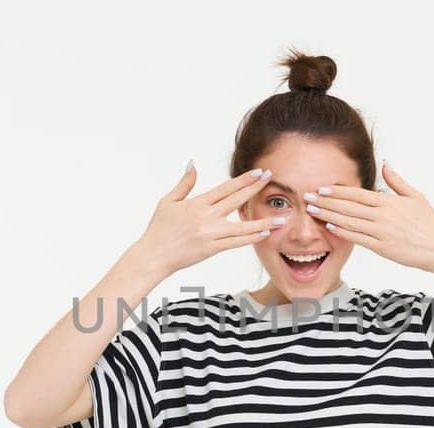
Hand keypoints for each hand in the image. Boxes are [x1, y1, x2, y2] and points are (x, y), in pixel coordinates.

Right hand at [133, 163, 284, 275]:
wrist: (153, 256)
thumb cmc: (159, 229)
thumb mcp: (168, 202)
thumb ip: (184, 183)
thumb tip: (192, 164)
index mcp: (197, 204)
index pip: (225, 188)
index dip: (244, 180)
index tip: (258, 172)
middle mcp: (206, 218)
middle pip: (236, 201)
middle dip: (255, 189)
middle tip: (271, 179)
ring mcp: (210, 234)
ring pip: (241, 227)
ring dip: (262, 222)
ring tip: (280, 218)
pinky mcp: (211, 249)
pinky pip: (235, 243)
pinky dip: (250, 238)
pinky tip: (264, 234)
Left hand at [302, 162, 433, 272]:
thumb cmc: (429, 223)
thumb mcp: (416, 196)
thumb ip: (397, 181)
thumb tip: (385, 163)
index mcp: (390, 202)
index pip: (358, 194)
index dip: (338, 190)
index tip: (322, 187)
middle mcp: (383, 215)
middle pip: (349, 206)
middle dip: (326, 201)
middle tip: (307, 196)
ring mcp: (382, 232)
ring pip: (349, 221)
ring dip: (329, 215)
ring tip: (312, 211)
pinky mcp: (382, 247)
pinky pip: (358, 238)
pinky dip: (342, 232)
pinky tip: (329, 227)